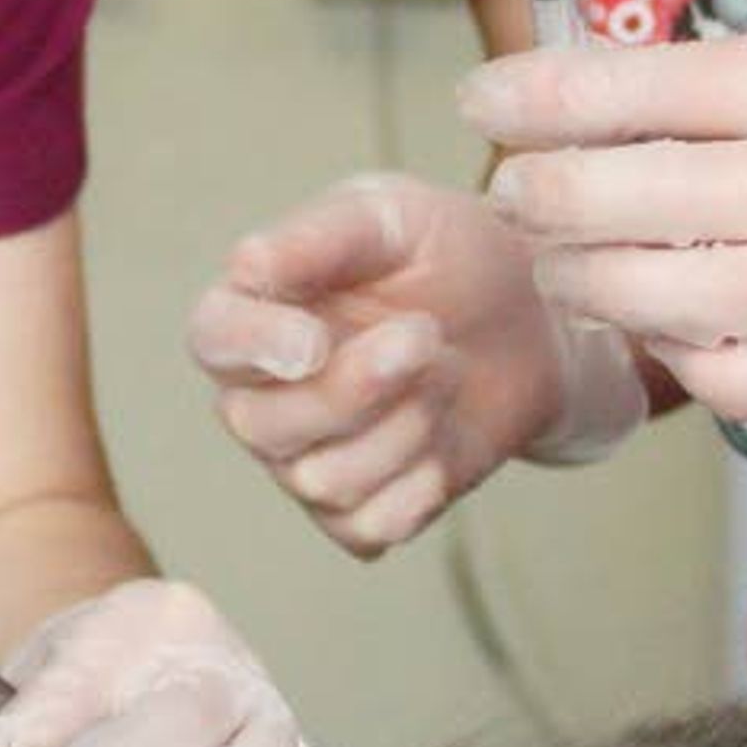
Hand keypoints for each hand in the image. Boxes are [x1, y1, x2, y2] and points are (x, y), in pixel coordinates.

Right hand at [185, 174, 649, 554]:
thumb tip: (245, 264)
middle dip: (355, 387)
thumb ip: (320, 236)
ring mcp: (306, 462)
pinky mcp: (361, 513)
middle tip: (427, 334)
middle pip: (263, 426)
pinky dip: (422, 482)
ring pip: (324, 481)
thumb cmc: (449, 254)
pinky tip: (447, 433)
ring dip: (406, 426)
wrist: (533, 319)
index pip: (214, 338)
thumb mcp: (394, 219)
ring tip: (447, 371)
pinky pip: (373, 526)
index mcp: (255, 312)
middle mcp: (263, 397)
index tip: (316, 341)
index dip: (255, 346)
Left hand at [464, 25, 746, 431]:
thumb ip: (724, 88)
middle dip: (556, 200)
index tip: (483, 101)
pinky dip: (686, 360)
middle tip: (514, 196)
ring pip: (689, 299)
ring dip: (599, 285)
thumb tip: (574, 111)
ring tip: (561, 266)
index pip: (657, 89)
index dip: (551, 100)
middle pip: (656, 200)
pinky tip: (657, 330)